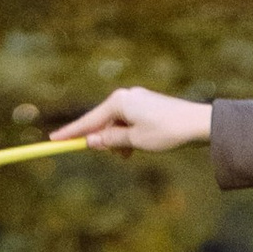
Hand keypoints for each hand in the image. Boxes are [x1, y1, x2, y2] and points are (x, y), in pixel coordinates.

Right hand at [53, 86, 212, 154]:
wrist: (199, 124)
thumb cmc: (166, 132)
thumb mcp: (134, 141)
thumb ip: (110, 140)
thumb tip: (90, 141)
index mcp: (119, 102)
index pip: (88, 120)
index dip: (71, 133)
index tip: (53, 141)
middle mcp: (126, 96)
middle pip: (102, 121)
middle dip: (102, 140)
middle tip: (107, 154)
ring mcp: (137, 100)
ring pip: (116, 124)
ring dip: (117, 141)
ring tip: (128, 155)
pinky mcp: (147, 105)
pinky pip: (128, 122)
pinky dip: (128, 136)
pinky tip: (135, 148)